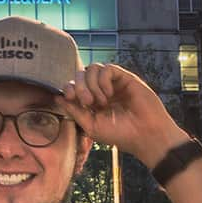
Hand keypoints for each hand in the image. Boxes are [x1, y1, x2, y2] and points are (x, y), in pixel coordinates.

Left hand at [57, 63, 189, 165]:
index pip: (73, 86)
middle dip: (79, 87)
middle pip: (80, 75)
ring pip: (92, 68)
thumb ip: (74, 111)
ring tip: (101, 101)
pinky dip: (103, 80)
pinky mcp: (124, 77)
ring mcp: (112, 83)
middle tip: (88, 103)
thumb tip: (57, 97)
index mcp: (91, 102)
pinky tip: (109, 94)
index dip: (68, 88)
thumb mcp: (91, 126)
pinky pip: (107, 68)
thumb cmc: (119, 134)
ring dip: (91, 84)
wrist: (144, 134)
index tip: (69, 98)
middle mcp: (100, 90)